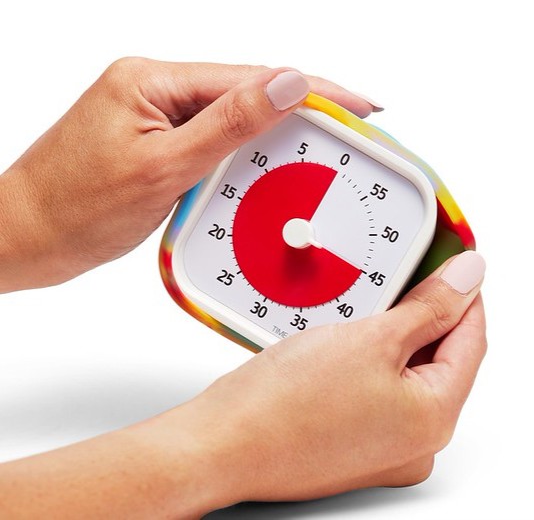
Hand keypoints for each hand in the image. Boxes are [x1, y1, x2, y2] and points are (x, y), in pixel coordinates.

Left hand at [0, 59, 378, 291]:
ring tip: (318, 148)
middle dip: (301, 110)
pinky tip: (265, 163)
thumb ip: (227, 124)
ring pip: (231, 118)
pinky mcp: (154, 143)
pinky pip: (211, 140)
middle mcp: (156, 90)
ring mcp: (155, 117)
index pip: (251, 78)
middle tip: (349, 130)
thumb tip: (288, 85)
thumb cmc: (75, 208)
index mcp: (153, 81)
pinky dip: (243, 154)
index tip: (358, 104)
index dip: (312, 89)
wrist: (25, 238)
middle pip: (246, 93)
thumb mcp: (162, 167)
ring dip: (273, 134)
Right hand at [0, 252, 485, 517]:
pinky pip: (376, 388)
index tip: (452, 262)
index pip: (469, 341)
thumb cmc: (284, 403)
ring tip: (374, 301)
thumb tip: (468, 278)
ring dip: (393, 335)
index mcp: (432, 420)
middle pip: (437, 359)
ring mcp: (381, 446)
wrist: (222, 443)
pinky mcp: (350, 440)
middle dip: (424, 313)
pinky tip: (349, 337)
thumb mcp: (369, 340)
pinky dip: (369, 359)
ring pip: (403, 373)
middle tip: (408, 273)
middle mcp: (413, 442)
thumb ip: (427, 308)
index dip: (463, 294)